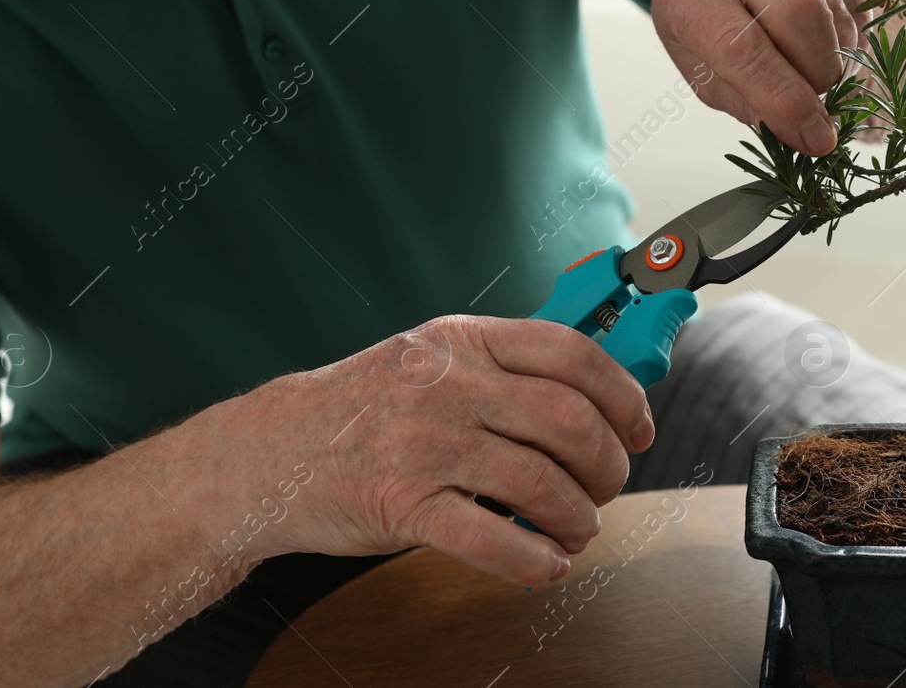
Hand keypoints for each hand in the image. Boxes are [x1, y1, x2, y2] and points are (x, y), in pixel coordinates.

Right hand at [239, 315, 653, 585]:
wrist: (266, 453)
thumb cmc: (359, 410)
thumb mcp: (428, 361)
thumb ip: (498, 371)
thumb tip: (590, 400)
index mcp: (461, 340)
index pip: (569, 352)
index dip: (621, 393)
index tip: (639, 426)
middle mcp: (447, 384)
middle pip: (568, 419)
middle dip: (607, 464)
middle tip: (606, 487)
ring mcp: (424, 443)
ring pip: (540, 480)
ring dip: (578, 516)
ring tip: (578, 529)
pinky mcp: (402, 503)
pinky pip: (491, 538)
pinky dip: (533, 558)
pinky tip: (546, 564)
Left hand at [651, 0, 873, 155]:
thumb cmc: (705, 33)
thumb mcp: (707, 76)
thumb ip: (751, 104)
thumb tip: (806, 131)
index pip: (742, 49)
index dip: (785, 100)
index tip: (816, 139)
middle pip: (800, 12)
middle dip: (816, 72)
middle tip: (811, 100)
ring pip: (832, 10)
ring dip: (833, 56)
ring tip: (805, 61)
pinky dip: (848, 31)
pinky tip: (822, 35)